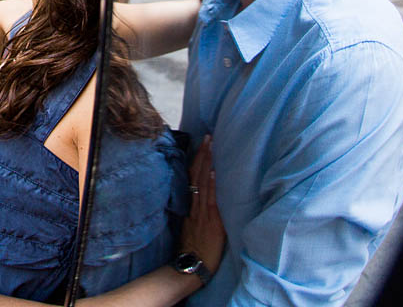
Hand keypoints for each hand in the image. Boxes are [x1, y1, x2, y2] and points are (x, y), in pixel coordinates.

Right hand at [180, 135, 223, 277]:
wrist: (192, 266)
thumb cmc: (192, 249)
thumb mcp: (189, 226)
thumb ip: (193, 211)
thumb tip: (197, 196)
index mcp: (190, 206)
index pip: (192, 178)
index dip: (196, 160)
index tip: (200, 143)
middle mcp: (195, 206)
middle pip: (197, 176)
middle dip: (202, 155)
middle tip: (208, 136)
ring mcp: (203, 213)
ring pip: (203, 183)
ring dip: (208, 163)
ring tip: (212, 145)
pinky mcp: (212, 222)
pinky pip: (210, 200)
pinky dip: (211, 184)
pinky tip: (213, 171)